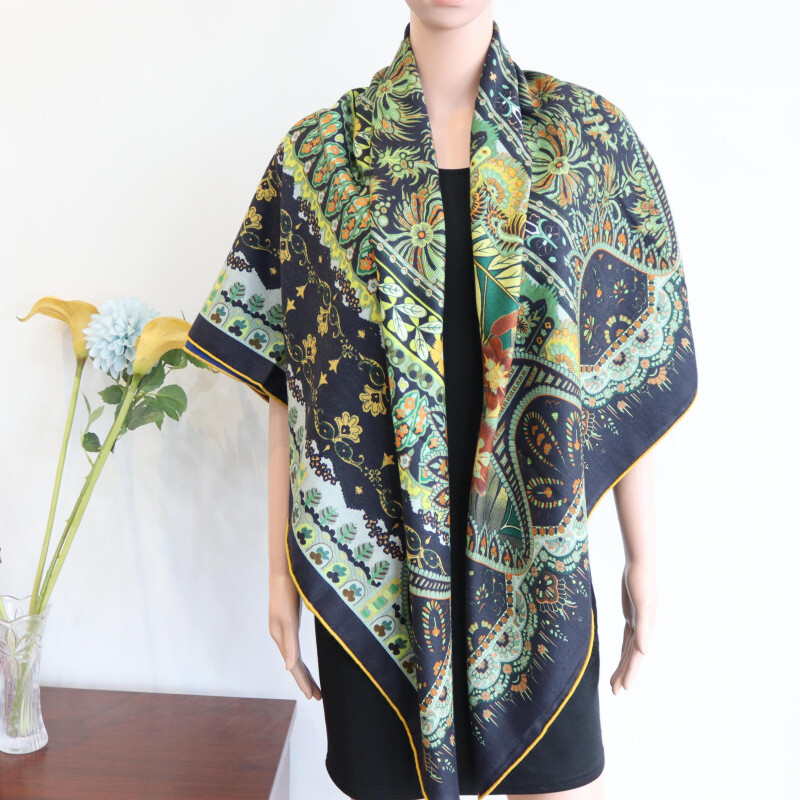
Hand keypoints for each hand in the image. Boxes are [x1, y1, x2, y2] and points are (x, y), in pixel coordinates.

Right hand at [268, 572, 321, 700]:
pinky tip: (302, 662)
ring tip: (313, 686)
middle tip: (317, 696)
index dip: (303, 682)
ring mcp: (283, 628)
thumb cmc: (287, 592)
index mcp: (282, 636)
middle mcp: (281, 635)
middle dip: (305, 681)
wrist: (284, 570)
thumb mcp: (288, 618)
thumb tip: (289, 667)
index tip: (312, 696)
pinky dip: (299, 659)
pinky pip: (294, 647)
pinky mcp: (288, 621)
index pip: (294, 666)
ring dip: (303, 672)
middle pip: (294, 664)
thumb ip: (289, 643)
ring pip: (294, 657)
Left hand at [610, 558, 656, 694]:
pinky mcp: (631, 615)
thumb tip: (645, 652)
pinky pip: (627, 638)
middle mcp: (642, 628)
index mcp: (645, 629)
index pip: (636, 656)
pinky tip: (622, 658)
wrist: (639, 565)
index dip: (630, 672)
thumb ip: (644, 629)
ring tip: (614, 682)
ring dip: (623, 665)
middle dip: (624, 674)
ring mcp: (637, 622)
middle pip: (631, 657)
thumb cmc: (641, 582)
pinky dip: (624, 650)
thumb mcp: (642, 606)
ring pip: (629, 649)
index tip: (624, 689)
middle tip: (615, 693)